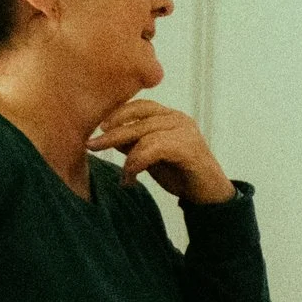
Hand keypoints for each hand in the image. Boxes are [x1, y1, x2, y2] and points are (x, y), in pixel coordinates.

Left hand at [90, 99, 235, 204]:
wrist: (209, 195)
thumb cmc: (181, 174)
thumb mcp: (151, 155)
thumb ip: (134, 143)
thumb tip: (107, 136)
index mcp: (170, 116)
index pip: (140, 106)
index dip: (117, 114)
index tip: (98, 129)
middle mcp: (178, 119)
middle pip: (139, 119)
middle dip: (113, 133)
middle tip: (92, 145)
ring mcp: (185, 132)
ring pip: (145, 134)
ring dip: (127, 154)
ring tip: (123, 174)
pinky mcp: (189, 148)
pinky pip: (155, 148)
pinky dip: (138, 162)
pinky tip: (131, 177)